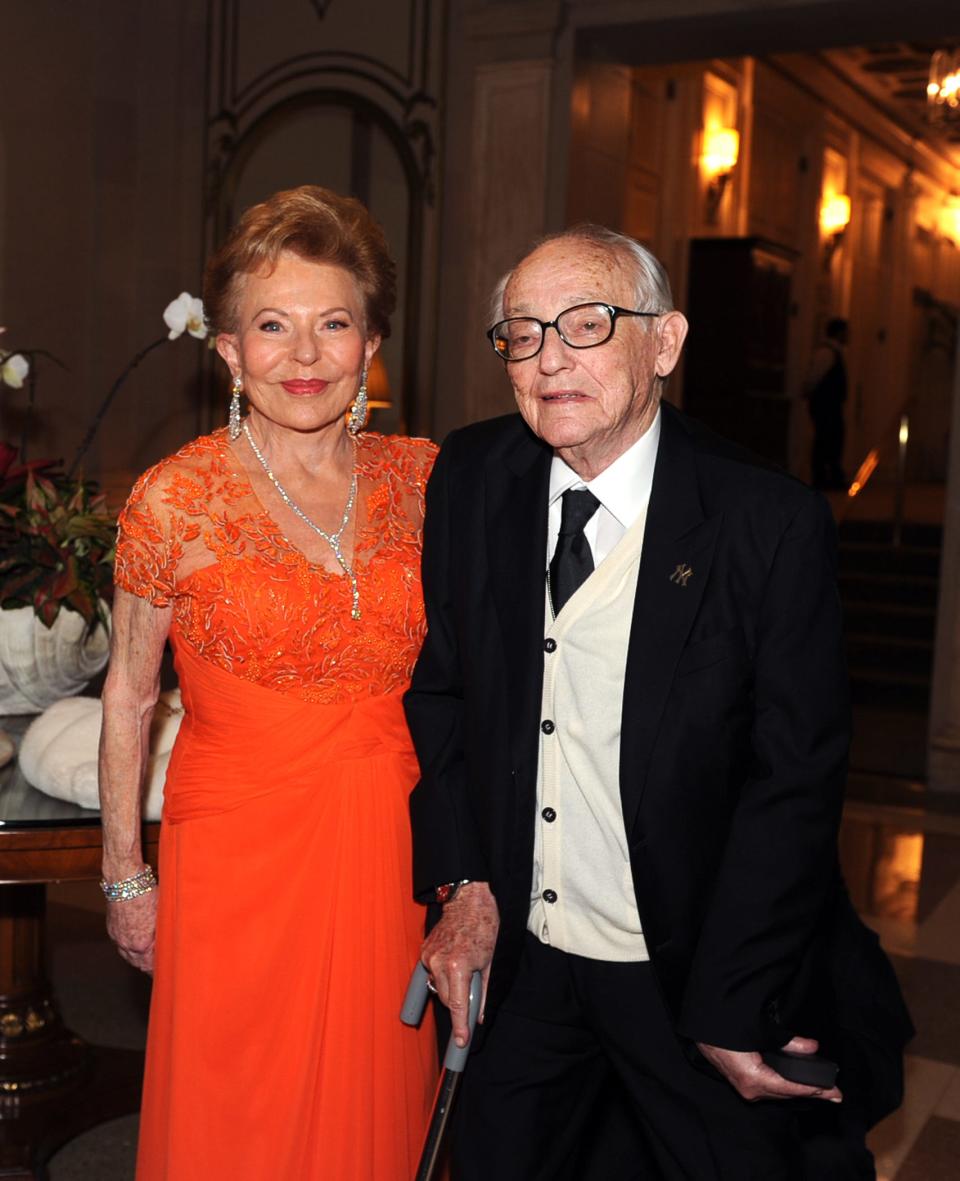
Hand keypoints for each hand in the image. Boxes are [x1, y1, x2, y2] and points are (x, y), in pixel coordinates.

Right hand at [106, 889, 157, 973]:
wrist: (125, 881)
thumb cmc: (147, 894)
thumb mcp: (163, 915)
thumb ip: (165, 933)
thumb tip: (171, 944)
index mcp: (140, 944)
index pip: (150, 966)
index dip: (158, 970)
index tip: (164, 973)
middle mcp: (126, 944)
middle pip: (139, 964)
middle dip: (148, 967)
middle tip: (158, 970)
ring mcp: (117, 937)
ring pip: (128, 956)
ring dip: (138, 959)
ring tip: (148, 961)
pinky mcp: (112, 929)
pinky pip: (121, 946)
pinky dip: (129, 948)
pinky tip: (136, 947)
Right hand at [421, 881, 498, 1047]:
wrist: (469, 900)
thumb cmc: (485, 926)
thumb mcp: (492, 961)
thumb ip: (484, 992)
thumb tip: (479, 1016)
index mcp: (458, 966)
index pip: (456, 1005)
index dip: (460, 1026)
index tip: (461, 1042)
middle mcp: (439, 962)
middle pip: (445, 999)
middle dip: (458, 1002)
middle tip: (472, 989)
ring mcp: (429, 956)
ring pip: (436, 987)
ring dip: (449, 988)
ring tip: (464, 971)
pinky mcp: (424, 950)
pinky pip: (431, 973)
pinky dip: (441, 975)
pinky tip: (452, 964)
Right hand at [696, 1036, 842, 1102]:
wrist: (702, 1026)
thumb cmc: (725, 1029)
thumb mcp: (759, 1032)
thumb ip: (787, 1042)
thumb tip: (812, 1047)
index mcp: (753, 1078)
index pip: (791, 1088)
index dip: (814, 1090)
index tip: (833, 1092)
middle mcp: (750, 1089)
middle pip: (787, 1093)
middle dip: (811, 1091)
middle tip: (834, 1092)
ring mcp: (745, 1089)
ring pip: (779, 1092)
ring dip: (799, 1089)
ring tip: (821, 1089)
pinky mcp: (743, 1083)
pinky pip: (770, 1088)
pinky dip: (785, 1086)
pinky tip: (797, 1083)